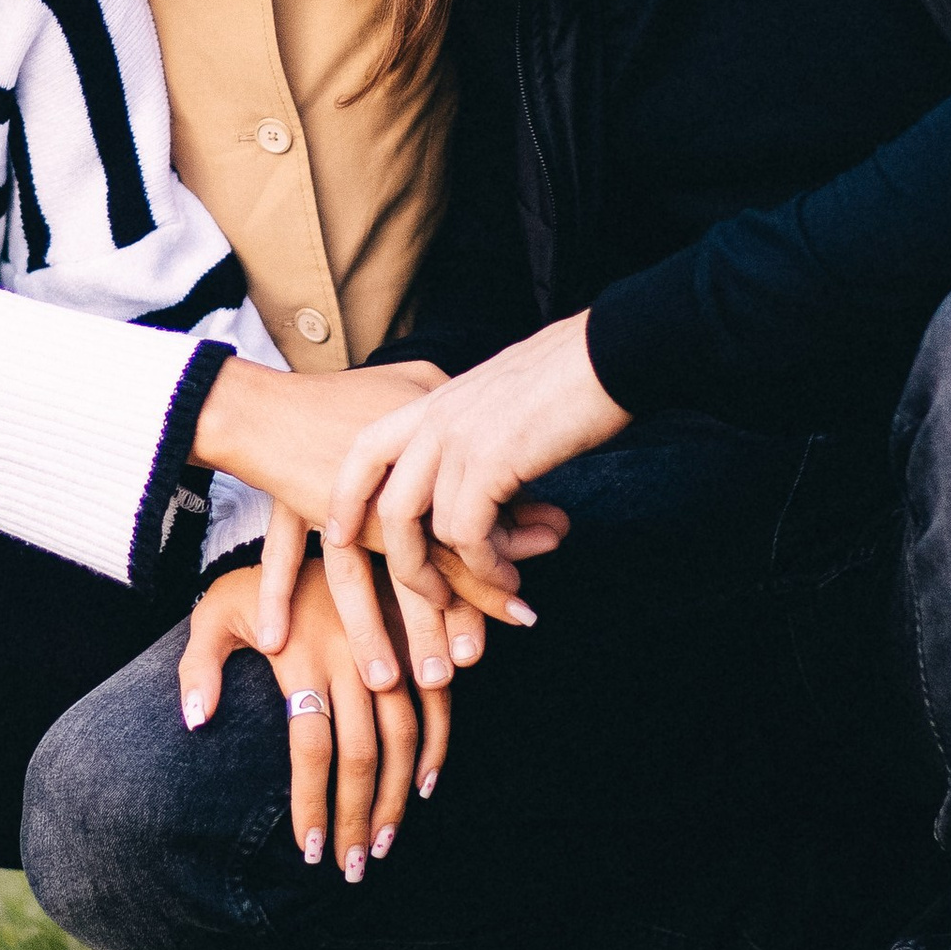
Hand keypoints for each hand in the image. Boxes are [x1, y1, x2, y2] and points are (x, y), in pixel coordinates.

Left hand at [179, 556, 446, 880]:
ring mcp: (389, 646)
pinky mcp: (416, 637)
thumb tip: (196, 722)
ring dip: (397, 796)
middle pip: (360, 752)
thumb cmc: (254, 580)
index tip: (309, 851)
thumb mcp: (213, 611)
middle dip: (358, 816)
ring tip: (384, 844)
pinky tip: (425, 787)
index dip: (312, 803)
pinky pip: (436, 701)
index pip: (310, 745)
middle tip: (353, 867)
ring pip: (403, 736)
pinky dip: (437, 746)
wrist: (314, 516)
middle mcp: (350, 654)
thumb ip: (198, 666)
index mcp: (301, 654)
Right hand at [194, 359, 564, 685]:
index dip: (490, 574)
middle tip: (457, 669)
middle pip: (410, 557)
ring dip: (370, 628)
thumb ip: (490, 475)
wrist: (270, 395)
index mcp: (420, 450)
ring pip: (351, 570)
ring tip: (389, 680)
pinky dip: (276, 593)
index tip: (521, 617)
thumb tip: (555, 525)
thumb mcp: (431, 415)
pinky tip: (275, 642)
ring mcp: (331, 489)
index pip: (463, 522)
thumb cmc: (355, 399)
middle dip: (435, 621)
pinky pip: (282, 552)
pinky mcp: (289, 499)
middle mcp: (377, 476)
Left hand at [325, 314, 626, 618]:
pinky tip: (510, 577)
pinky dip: (487, 566)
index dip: (347, 496)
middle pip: (387, 503)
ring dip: (454, 573)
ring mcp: (458, 438)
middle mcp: (436, 418)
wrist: (611, 352)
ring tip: (487, 593)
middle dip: (401, 561)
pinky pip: (467, 535)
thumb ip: (478, 430)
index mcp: (435, 399)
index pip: (366, 449)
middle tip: (429, 597)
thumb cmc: (571, 374)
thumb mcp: (503, 398)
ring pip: (425, 528)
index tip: (338, 534)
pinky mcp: (489, 461)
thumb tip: (482, 470)